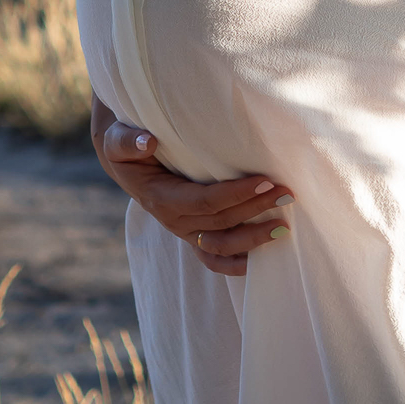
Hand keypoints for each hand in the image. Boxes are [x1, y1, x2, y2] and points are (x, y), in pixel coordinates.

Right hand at [90, 96, 293, 277]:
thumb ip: (128, 141)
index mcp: (160, 198)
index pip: (205, 201)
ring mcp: (183, 232)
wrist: (125, 165)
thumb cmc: (126, 148)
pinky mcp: (191, 235)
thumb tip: (147, 142)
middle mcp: (173, 221)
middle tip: (286, 193)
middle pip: (221, 222)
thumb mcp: (118, 139)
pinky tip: (260, 259)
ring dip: (253, 238)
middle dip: (255, 209)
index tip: (265, 181)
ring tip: (284, 227)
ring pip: (222, 245)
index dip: (236, 194)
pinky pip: (213, 259)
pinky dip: (236, 264)